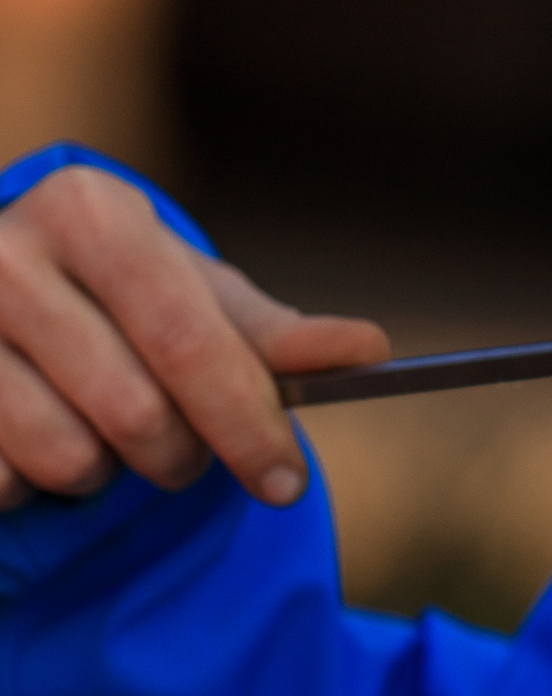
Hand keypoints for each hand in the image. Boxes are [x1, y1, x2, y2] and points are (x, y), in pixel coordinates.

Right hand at [0, 166, 387, 509]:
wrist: (1, 291)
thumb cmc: (116, 299)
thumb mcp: (195, 298)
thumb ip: (275, 334)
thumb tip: (370, 351)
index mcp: (91, 212)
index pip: (188, 337)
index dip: (246, 419)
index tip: (286, 482)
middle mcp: (5, 253)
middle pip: (134, 408)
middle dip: (180, 455)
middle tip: (182, 456)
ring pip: (65, 455)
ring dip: (103, 472)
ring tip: (100, 433)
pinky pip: (2, 481)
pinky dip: (32, 483)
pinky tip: (31, 438)